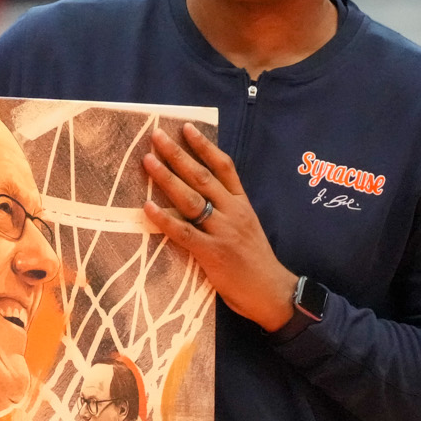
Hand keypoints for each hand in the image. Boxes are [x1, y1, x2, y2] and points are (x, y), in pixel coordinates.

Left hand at [142, 124, 297, 332]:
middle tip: (156, 136)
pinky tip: (147, 206)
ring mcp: (223, 232)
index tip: (186, 128)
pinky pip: (184, 232)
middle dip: (178, 154)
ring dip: (167, 178)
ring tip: (148, 161)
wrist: (272, 292)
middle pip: (202, 176)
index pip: (224, 167)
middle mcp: (233, 212)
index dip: (204, 146)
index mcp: (242, 203)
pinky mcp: (212, 254)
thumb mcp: (246, 226)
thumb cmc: (255, 261)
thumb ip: (227, 209)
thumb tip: (198, 192)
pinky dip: (164, 218)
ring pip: (191, 199)